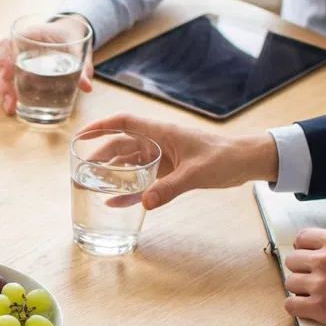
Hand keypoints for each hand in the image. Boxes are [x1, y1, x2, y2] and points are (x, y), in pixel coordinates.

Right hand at [0, 19, 93, 116]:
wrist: (66, 34)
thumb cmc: (69, 38)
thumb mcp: (79, 49)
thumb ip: (83, 66)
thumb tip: (86, 87)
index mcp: (28, 36)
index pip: (7, 44)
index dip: (3, 58)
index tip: (7, 73)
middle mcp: (15, 47)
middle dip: (1, 84)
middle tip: (11, 101)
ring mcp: (12, 60)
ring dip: (1, 92)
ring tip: (10, 108)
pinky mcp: (14, 71)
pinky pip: (2, 82)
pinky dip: (4, 94)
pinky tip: (11, 107)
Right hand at [71, 112, 279, 209]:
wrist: (244, 162)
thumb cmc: (224, 158)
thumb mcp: (196, 173)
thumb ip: (170, 188)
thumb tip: (145, 202)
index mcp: (162, 132)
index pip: (124, 123)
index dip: (100, 126)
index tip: (81, 135)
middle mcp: (158, 141)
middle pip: (121, 144)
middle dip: (100, 155)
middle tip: (82, 170)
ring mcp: (162, 156)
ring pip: (129, 161)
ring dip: (111, 172)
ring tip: (92, 183)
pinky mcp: (168, 170)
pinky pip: (142, 178)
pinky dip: (129, 188)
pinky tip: (116, 200)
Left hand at [282, 229, 325, 325]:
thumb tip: (323, 250)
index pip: (301, 238)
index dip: (303, 250)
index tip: (308, 259)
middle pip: (292, 261)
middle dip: (302, 271)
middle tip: (315, 280)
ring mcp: (321, 283)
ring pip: (290, 283)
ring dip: (301, 290)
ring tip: (317, 295)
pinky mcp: (319, 307)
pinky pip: (290, 305)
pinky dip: (297, 308)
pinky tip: (310, 308)